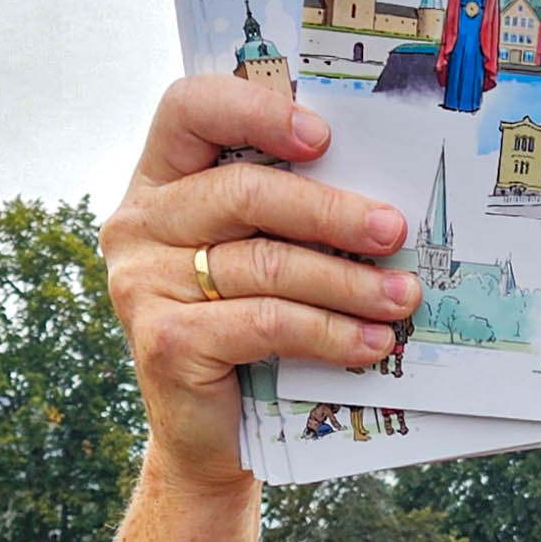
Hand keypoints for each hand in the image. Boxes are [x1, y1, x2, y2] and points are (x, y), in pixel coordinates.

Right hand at [98, 75, 416, 490]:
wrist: (209, 432)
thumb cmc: (244, 328)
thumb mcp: (258, 254)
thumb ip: (286, 215)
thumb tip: (378, 196)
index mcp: (160, 181)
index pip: (188, 109)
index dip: (254, 111)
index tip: (323, 138)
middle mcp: (139, 225)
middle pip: (242, 192)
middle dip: (331, 212)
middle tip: (393, 231)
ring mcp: (143, 283)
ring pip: (265, 264)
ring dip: (347, 282)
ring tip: (400, 297)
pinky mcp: (165, 341)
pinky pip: (265, 323)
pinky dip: (329, 332)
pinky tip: (369, 342)